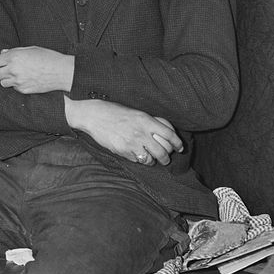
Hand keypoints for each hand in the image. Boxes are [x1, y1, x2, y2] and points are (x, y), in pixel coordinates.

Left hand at [0, 46, 74, 93]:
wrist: (61, 71)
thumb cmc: (48, 57)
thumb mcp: (31, 49)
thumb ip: (14, 51)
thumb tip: (2, 53)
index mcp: (14, 57)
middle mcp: (13, 69)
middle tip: (2, 70)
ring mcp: (18, 81)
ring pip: (3, 83)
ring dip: (6, 79)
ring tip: (15, 75)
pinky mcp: (23, 90)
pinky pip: (14, 88)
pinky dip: (16, 85)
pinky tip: (24, 80)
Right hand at [63, 97, 182, 165]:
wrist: (94, 115)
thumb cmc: (115, 112)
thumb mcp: (136, 113)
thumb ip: (149, 122)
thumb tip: (164, 132)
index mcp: (146, 120)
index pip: (169, 134)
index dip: (177, 143)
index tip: (180, 148)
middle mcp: (140, 132)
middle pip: (162, 151)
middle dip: (167, 158)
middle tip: (167, 159)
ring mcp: (131, 143)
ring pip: (150, 159)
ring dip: (153, 161)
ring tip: (152, 160)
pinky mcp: (122, 150)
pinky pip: (137, 160)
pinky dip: (140, 161)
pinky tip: (138, 157)